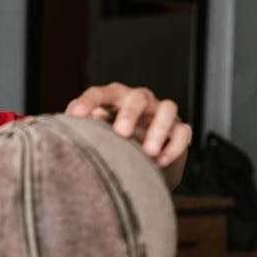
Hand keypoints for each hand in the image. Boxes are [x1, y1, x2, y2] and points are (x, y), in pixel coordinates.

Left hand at [65, 82, 190, 186]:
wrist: (143, 160)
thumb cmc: (114, 142)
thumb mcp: (98, 135)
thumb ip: (87, 128)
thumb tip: (74, 124)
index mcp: (114, 99)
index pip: (100, 94)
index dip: (88, 102)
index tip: (77, 115)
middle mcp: (140, 101)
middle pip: (138, 97)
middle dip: (130, 113)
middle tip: (121, 132)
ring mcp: (160, 113)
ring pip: (167, 108)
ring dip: (158, 129)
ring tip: (148, 152)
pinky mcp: (179, 129)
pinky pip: (182, 132)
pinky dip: (174, 147)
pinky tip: (160, 162)